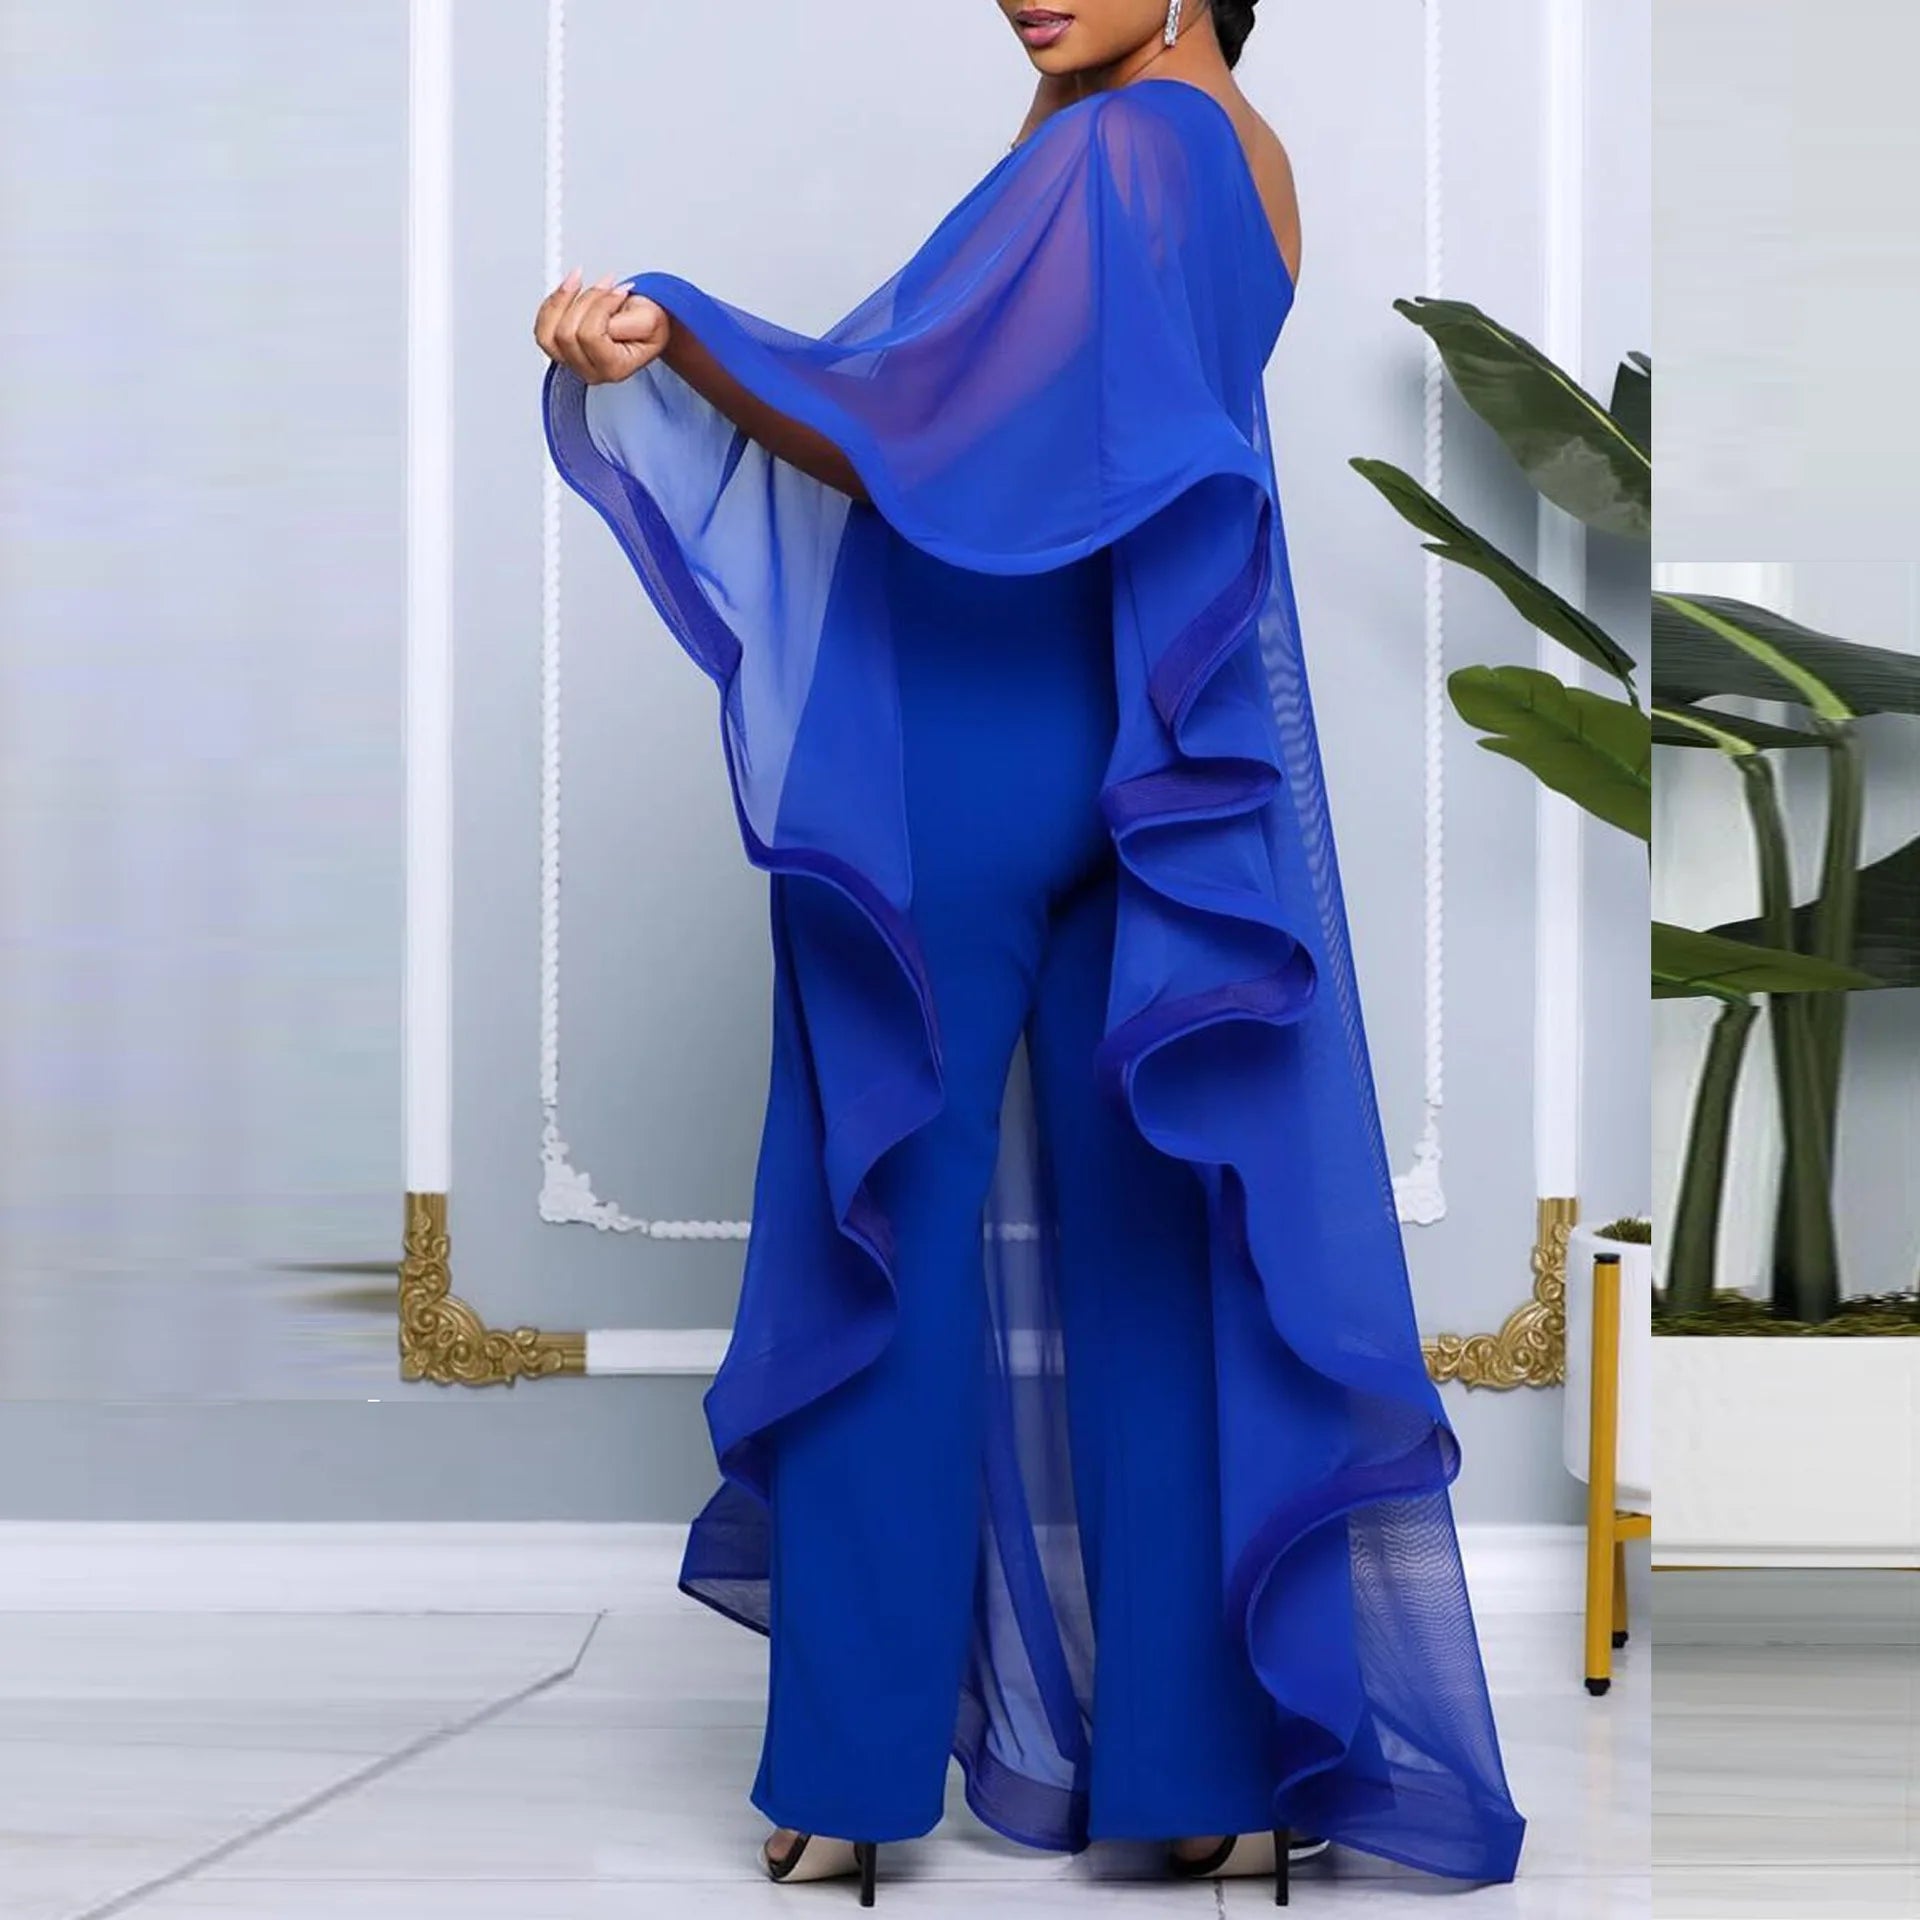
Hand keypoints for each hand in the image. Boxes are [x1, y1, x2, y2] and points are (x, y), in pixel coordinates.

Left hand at [534, 268, 671, 384]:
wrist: (644, 328)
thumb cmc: (647, 326)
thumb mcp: (651, 320)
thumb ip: (628, 320)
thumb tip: (604, 310)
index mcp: (613, 369)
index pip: (590, 337)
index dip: (602, 306)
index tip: (619, 291)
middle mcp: (589, 371)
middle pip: (567, 334)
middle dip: (585, 300)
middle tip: (606, 285)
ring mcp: (571, 362)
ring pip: (547, 333)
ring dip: (562, 299)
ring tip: (579, 280)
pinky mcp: (559, 349)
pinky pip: (541, 328)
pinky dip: (551, 302)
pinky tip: (567, 289)